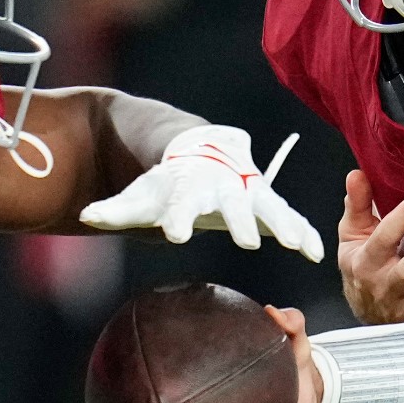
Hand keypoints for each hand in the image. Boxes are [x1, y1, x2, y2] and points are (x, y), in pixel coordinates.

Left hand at [79, 126, 324, 261]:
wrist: (202, 151)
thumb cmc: (168, 182)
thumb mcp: (141, 195)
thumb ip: (116, 209)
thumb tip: (86, 216)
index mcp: (188, 188)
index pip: (180, 203)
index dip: (177, 218)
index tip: (174, 234)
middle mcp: (222, 187)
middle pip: (232, 204)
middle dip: (240, 220)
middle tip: (247, 241)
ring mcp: (249, 191)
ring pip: (269, 207)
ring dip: (284, 225)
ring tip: (297, 245)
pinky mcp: (267, 201)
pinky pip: (289, 216)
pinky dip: (303, 231)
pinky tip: (317, 252)